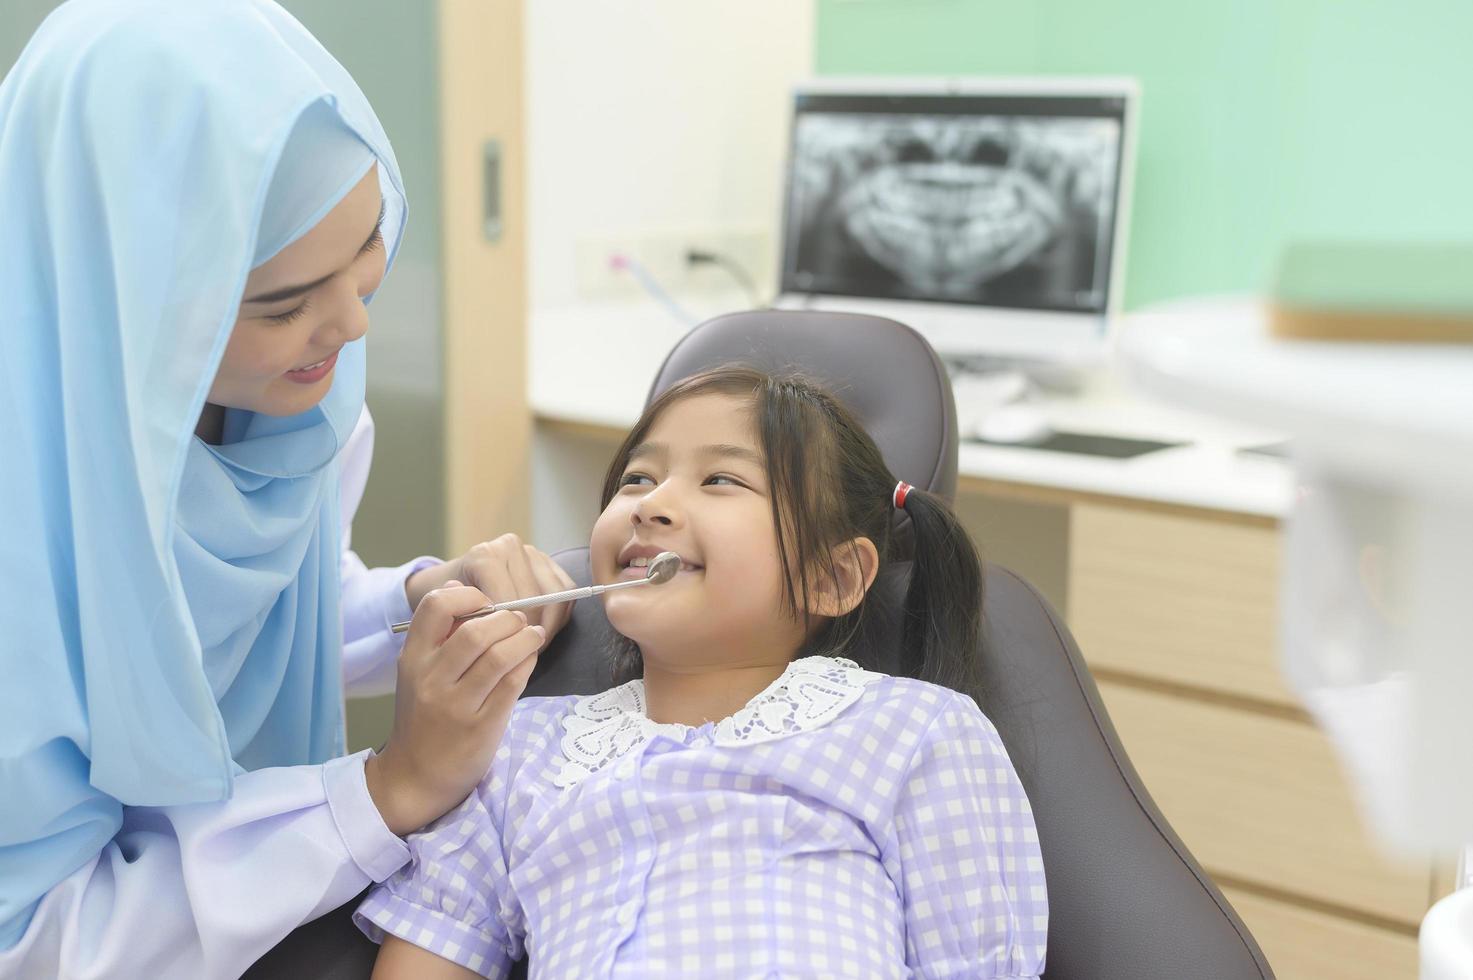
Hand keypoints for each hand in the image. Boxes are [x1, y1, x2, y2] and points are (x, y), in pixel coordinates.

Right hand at [365, 582, 543, 835]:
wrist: (414, 777)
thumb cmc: (423, 718)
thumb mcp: (418, 672)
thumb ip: (438, 635)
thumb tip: (459, 586)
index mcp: (412, 659)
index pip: (434, 607)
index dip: (467, 595)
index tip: (486, 600)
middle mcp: (431, 679)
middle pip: (475, 631)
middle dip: (506, 618)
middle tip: (519, 619)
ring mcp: (456, 704)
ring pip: (498, 656)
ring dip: (524, 639)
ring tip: (533, 635)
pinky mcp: (481, 726)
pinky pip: (513, 684)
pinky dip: (527, 663)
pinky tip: (530, 657)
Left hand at [405, 534, 576, 639]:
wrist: (454, 581)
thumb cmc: (450, 601)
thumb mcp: (448, 613)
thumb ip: (464, 620)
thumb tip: (488, 629)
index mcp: (484, 556)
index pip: (509, 602)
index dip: (509, 633)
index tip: (504, 654)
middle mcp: (509, 547)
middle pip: (536, 599)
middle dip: (530, 632)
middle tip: (522, 655)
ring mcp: (532, 552)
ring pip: (557, 596)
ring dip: (548, 626)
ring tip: (532, 646)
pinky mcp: (550, 562)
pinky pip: (567, 594)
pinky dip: (558, 617)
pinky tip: (541, 631)